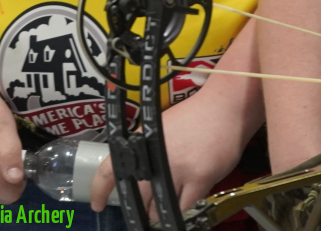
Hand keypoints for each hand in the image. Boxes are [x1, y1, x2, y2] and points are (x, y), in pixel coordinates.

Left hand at [88, 83, 249, 216]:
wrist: (223, 108)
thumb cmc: (194, 116)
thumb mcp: (159, 127)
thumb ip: (146, 151)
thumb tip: (137, 176)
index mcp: (141, 141)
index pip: (110, 169)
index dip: (100, 191)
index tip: (97, 205)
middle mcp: (154, 156)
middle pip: (137, 196)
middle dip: (139, 207)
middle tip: (145, 208)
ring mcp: (177, 169)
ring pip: (159, 207)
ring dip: (159, 212)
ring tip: (163, 208)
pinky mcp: (199, 179)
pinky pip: (184, 207)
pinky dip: (180, 210)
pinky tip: (182, 204)